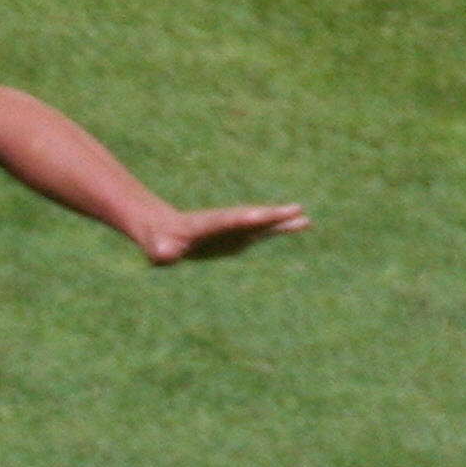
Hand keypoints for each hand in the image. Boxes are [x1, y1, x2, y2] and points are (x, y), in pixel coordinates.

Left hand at [136, 202, 307, 264]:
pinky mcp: (241, 235)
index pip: (225, 222)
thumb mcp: (159, 250)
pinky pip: (264, 231)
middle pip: (250, 217)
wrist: (166, 231)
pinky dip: (281, 228)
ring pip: (262, 223)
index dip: (241, 219)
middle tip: (294, 210)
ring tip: (306, 219)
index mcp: (205, 226)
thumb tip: (165, 256)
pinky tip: (301, 223)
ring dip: (282, 221)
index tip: (258, 216)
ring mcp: (235, 228)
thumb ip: (163, 253)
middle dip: (269, 215)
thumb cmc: (160, 243)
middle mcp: (225, 223)